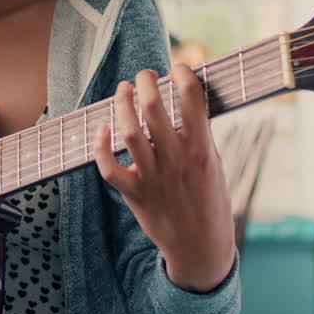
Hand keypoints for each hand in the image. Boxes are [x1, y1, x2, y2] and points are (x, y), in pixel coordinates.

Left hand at [91, 65, 235, 292]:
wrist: (200, 246)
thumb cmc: (208, 200)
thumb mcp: (213, 163)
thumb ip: (198, 134)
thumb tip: (185, 98)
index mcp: (201, 149)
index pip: (192, 97)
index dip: (182, 73)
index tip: (177, 67)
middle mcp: (176, 159)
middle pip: (153, 108)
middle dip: (145, 83)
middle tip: (144, 76)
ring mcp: (153, 177)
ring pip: (128, 131)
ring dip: (122, 104)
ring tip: (123, 90)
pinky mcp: (134, 194)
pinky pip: (109, 167)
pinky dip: (100, 146)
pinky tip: (102, 128)